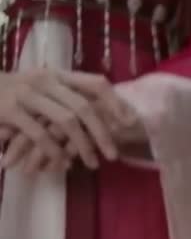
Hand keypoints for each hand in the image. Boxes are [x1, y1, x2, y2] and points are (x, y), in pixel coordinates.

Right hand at [0, 69, 127, 168]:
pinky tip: (63, 163)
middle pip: (84, 107)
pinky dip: (55, 151)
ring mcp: (27, 94)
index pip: (95, 83)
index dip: (115, 102)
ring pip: (66, 121)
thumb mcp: (43, 87)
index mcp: (58, 74)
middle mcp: (46, 81)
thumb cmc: (15, 92)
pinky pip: (40, 134)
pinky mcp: (11, 111)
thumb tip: (109, 117)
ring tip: (93, 163)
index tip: (130, 122)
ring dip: (83, 145)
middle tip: (113, 155)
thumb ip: (69, 97)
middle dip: (102, 133)